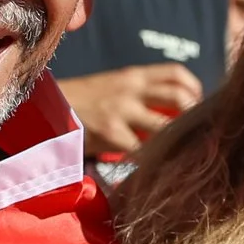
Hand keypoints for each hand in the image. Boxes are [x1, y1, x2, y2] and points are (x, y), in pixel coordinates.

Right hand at [60, 63, 202, 156]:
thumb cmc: (82, 102)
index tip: (198, 107)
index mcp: (134, 76)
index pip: (177, 73)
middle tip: (196, 135)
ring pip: (167, 127)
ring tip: (179, 155)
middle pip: (181, 96)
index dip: (196, 90)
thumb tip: (174, 112)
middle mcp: (132, 88)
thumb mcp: (112, 86)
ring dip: (177, 143)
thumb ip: (140, 95)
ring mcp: (122, 110)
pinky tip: (154, 170)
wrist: (46, 108)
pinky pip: (142, 151)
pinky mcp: (111, 133)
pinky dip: (152, 162)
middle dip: (195, 117)